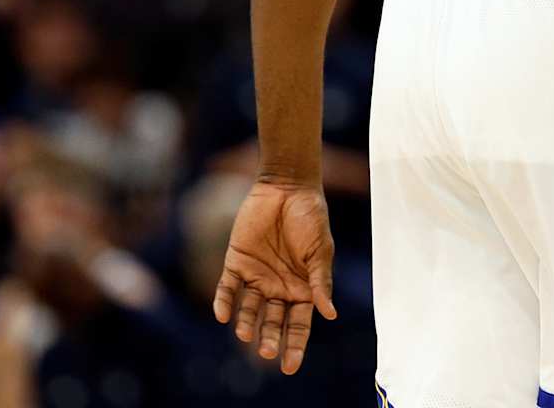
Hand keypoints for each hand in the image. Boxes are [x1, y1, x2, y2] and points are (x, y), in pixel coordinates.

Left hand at [213, 178, 337, 374]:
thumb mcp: (320, 250)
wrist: (286, 187)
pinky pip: (227, 288)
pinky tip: (222, 315)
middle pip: (273, 321)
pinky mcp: (236, 262)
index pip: (299, 324)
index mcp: (302, 288)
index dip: (295, 345)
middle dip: (270, 338)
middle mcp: (278, 286)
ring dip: (247, 323)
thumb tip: (330, 314)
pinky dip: (224, 301)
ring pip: (249, 309)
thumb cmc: (311, 217)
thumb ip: (320, 281)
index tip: (290, 366)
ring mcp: (256, 275)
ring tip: (245, 334)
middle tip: (266, 352)